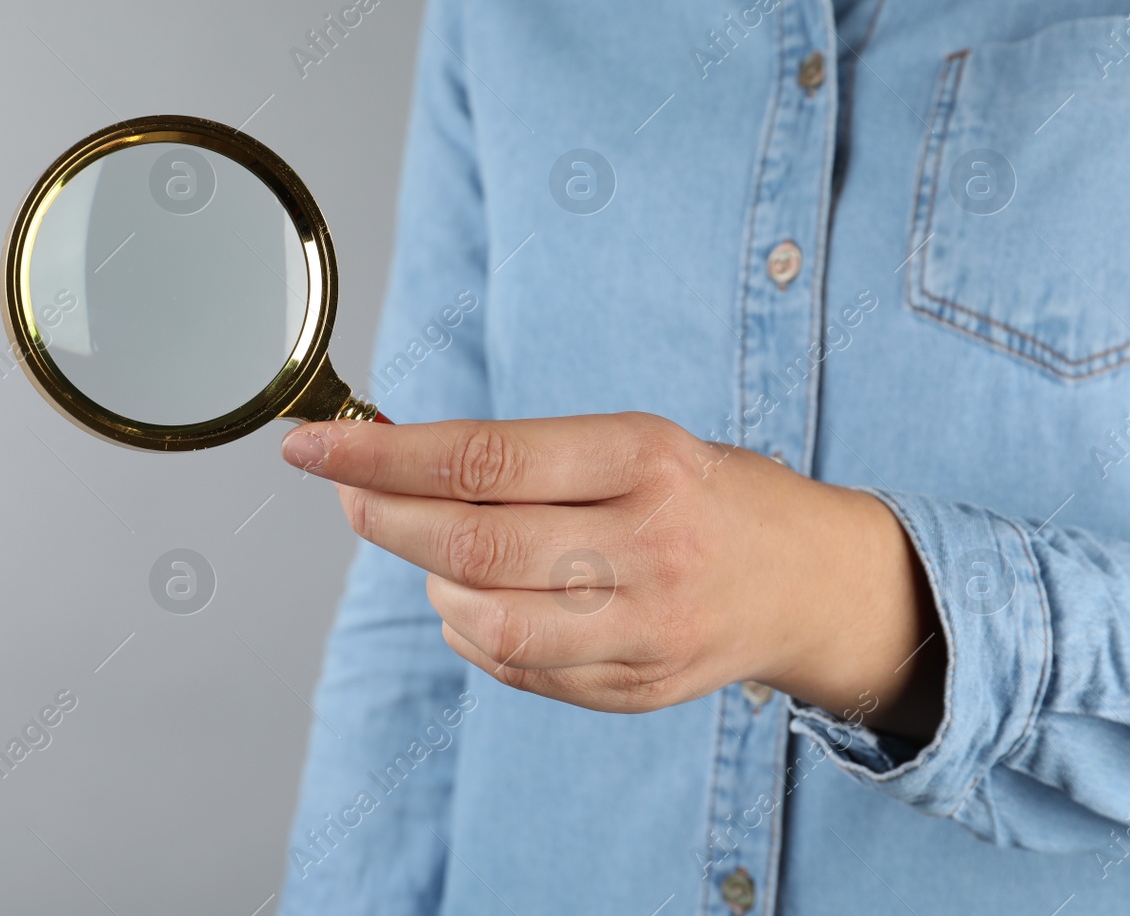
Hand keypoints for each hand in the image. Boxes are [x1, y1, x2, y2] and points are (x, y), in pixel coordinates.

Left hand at [282, 413, 944, 741]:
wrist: (813, 582)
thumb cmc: (707, 494)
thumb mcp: (636, 442)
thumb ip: (526, 458)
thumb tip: (392, 459)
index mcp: (646, 459)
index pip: (482, 457)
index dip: (382, 453)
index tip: (316, 443)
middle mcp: (649, 545)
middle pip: (471, 541)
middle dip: (383, 515)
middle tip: (347, 490)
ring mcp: (645, 628)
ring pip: (483, 617)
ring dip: (430, 579)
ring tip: (436, 549)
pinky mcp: (636, 687)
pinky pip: (514, 666)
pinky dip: (470, 629)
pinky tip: (478, 597)